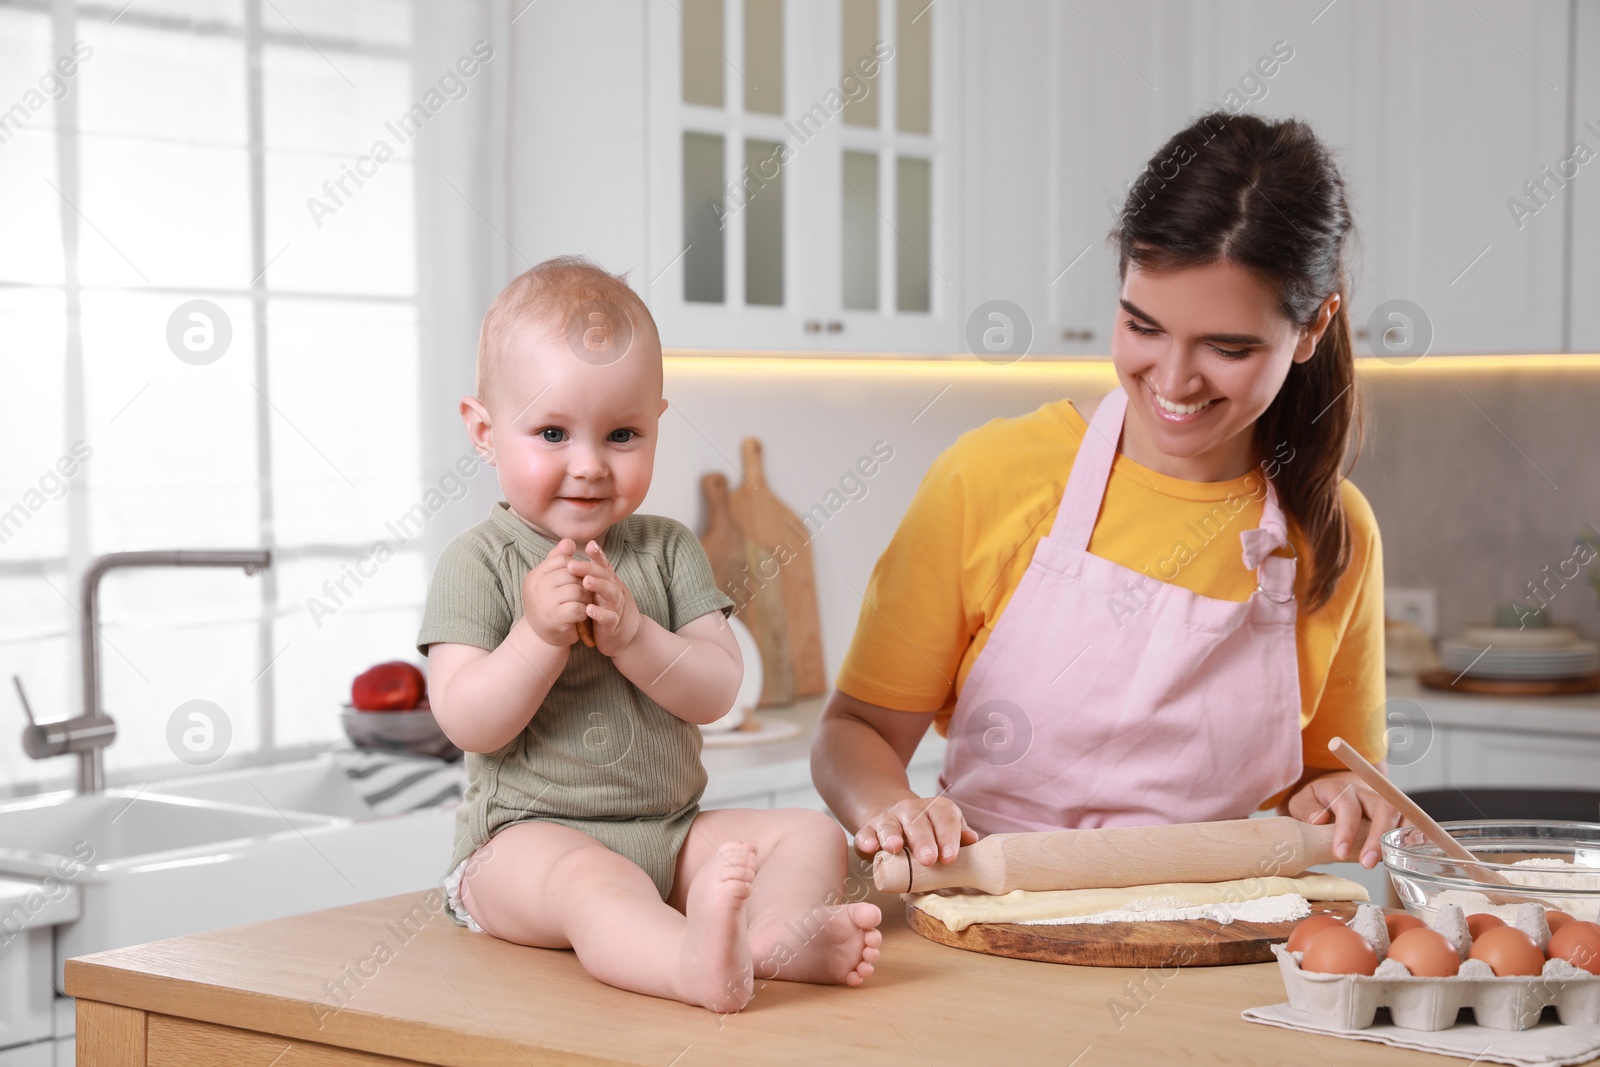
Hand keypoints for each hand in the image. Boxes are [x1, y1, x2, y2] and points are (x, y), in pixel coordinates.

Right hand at [520, 538, 592, 647]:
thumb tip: (569, 541)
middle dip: (582, 583)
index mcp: (534, 576)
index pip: (561, 559)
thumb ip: (558, 560)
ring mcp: (545, 602)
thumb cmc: (549, 606)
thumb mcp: (550, 581)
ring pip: (577, 590)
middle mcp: (536, 587)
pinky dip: (584, 611)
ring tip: (582, 604)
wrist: (542, 638)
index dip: (574, 568)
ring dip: (585, 598)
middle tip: (582, 594)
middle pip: (571, 574)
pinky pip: (579, 607)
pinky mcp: (556, 618)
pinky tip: (580, 615)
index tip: (575, 579)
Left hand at [566, 540, 640, 655]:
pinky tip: (589, 610)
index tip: (589, 545)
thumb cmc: (608, 608)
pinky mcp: (613, 625)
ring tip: (586, 582)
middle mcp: (614, 591)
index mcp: (609, 582)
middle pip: (605, 576)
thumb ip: (592, 573)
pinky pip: (609, 618)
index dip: (598, 555)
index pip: (603, 566)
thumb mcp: (601, 589)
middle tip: (572, 565)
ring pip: (610, 594)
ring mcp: (615, 607)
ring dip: (599, 586)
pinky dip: (600, 613)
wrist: (626, 636)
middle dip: (589, 569)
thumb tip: (581, 553)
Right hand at [854, 794, 977, 866]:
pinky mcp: (869, 830)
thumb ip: (959, 837)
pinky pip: (865, 834)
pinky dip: (866, 840)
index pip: (944, 819)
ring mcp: (888, 819)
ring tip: (895, 848)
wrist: (899, 822)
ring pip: (889, 825)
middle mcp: (910, 810)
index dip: (948, 837)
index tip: (950, 857)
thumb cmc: (931, 834)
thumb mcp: (948, 833)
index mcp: (935, 809)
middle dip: (923, 841)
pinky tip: (869, 848)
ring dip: (892, 836)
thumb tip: (972, 839)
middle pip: (917, 822)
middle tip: (928, 859)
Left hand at [1286, 770, 1403, 868]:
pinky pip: (1411, 825)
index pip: (1348, 806)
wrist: (1328, 798)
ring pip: (1402, 814)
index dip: (1346, 830)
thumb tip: (1320, 819)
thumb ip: (1306, 809)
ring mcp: (1384, 804)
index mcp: (1341, 789)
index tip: (1340, 853)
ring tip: (1389, 862)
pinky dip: (1413, 839)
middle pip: (1383, 808)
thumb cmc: (1314, 804)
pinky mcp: (1396, 817)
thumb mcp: (1300, 803)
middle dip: (1378, 837)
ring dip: (1399, 839)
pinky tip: (1408, 856)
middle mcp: (1367, 794)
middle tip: (1367, 863)